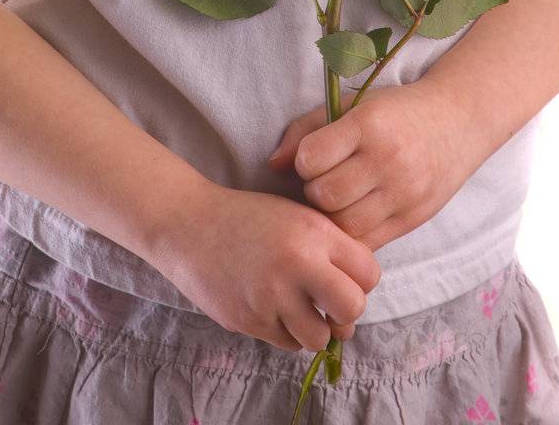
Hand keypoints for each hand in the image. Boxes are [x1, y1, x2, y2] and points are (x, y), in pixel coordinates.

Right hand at [150, 178, 381, 353]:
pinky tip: (273, 309)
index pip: (369, 273)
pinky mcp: (250, 320)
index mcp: (313, 231)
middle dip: (346, 313)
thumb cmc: (248, 218)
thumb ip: (330, 245)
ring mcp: (272, 295)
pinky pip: (288, 343)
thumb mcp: (294, 215)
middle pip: (352, 309)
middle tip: (330, 305)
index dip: (361, 281)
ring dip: (315, 329)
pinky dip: (286, 333)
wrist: (189, 224)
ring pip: (320, 338)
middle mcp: (296, 262)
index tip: (345, 279)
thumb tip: (359, 288)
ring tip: (301, 311)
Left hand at [266, 78, 477, 252]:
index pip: (313, 158)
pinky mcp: (413, 219)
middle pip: (326, 196)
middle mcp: (388, 160)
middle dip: (315, 191)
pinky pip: (368, 243)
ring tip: (338, 199)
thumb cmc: (394, 112)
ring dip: (332, 217)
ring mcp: (404, 193)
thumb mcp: (352, 106)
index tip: (313, 157)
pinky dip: (353, 234)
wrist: (457, 122)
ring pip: (345, 226)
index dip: (304, 161)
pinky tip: (354, 215)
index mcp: (368, 124)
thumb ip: (307, 130)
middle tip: (323, 181)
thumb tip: (272, 165)